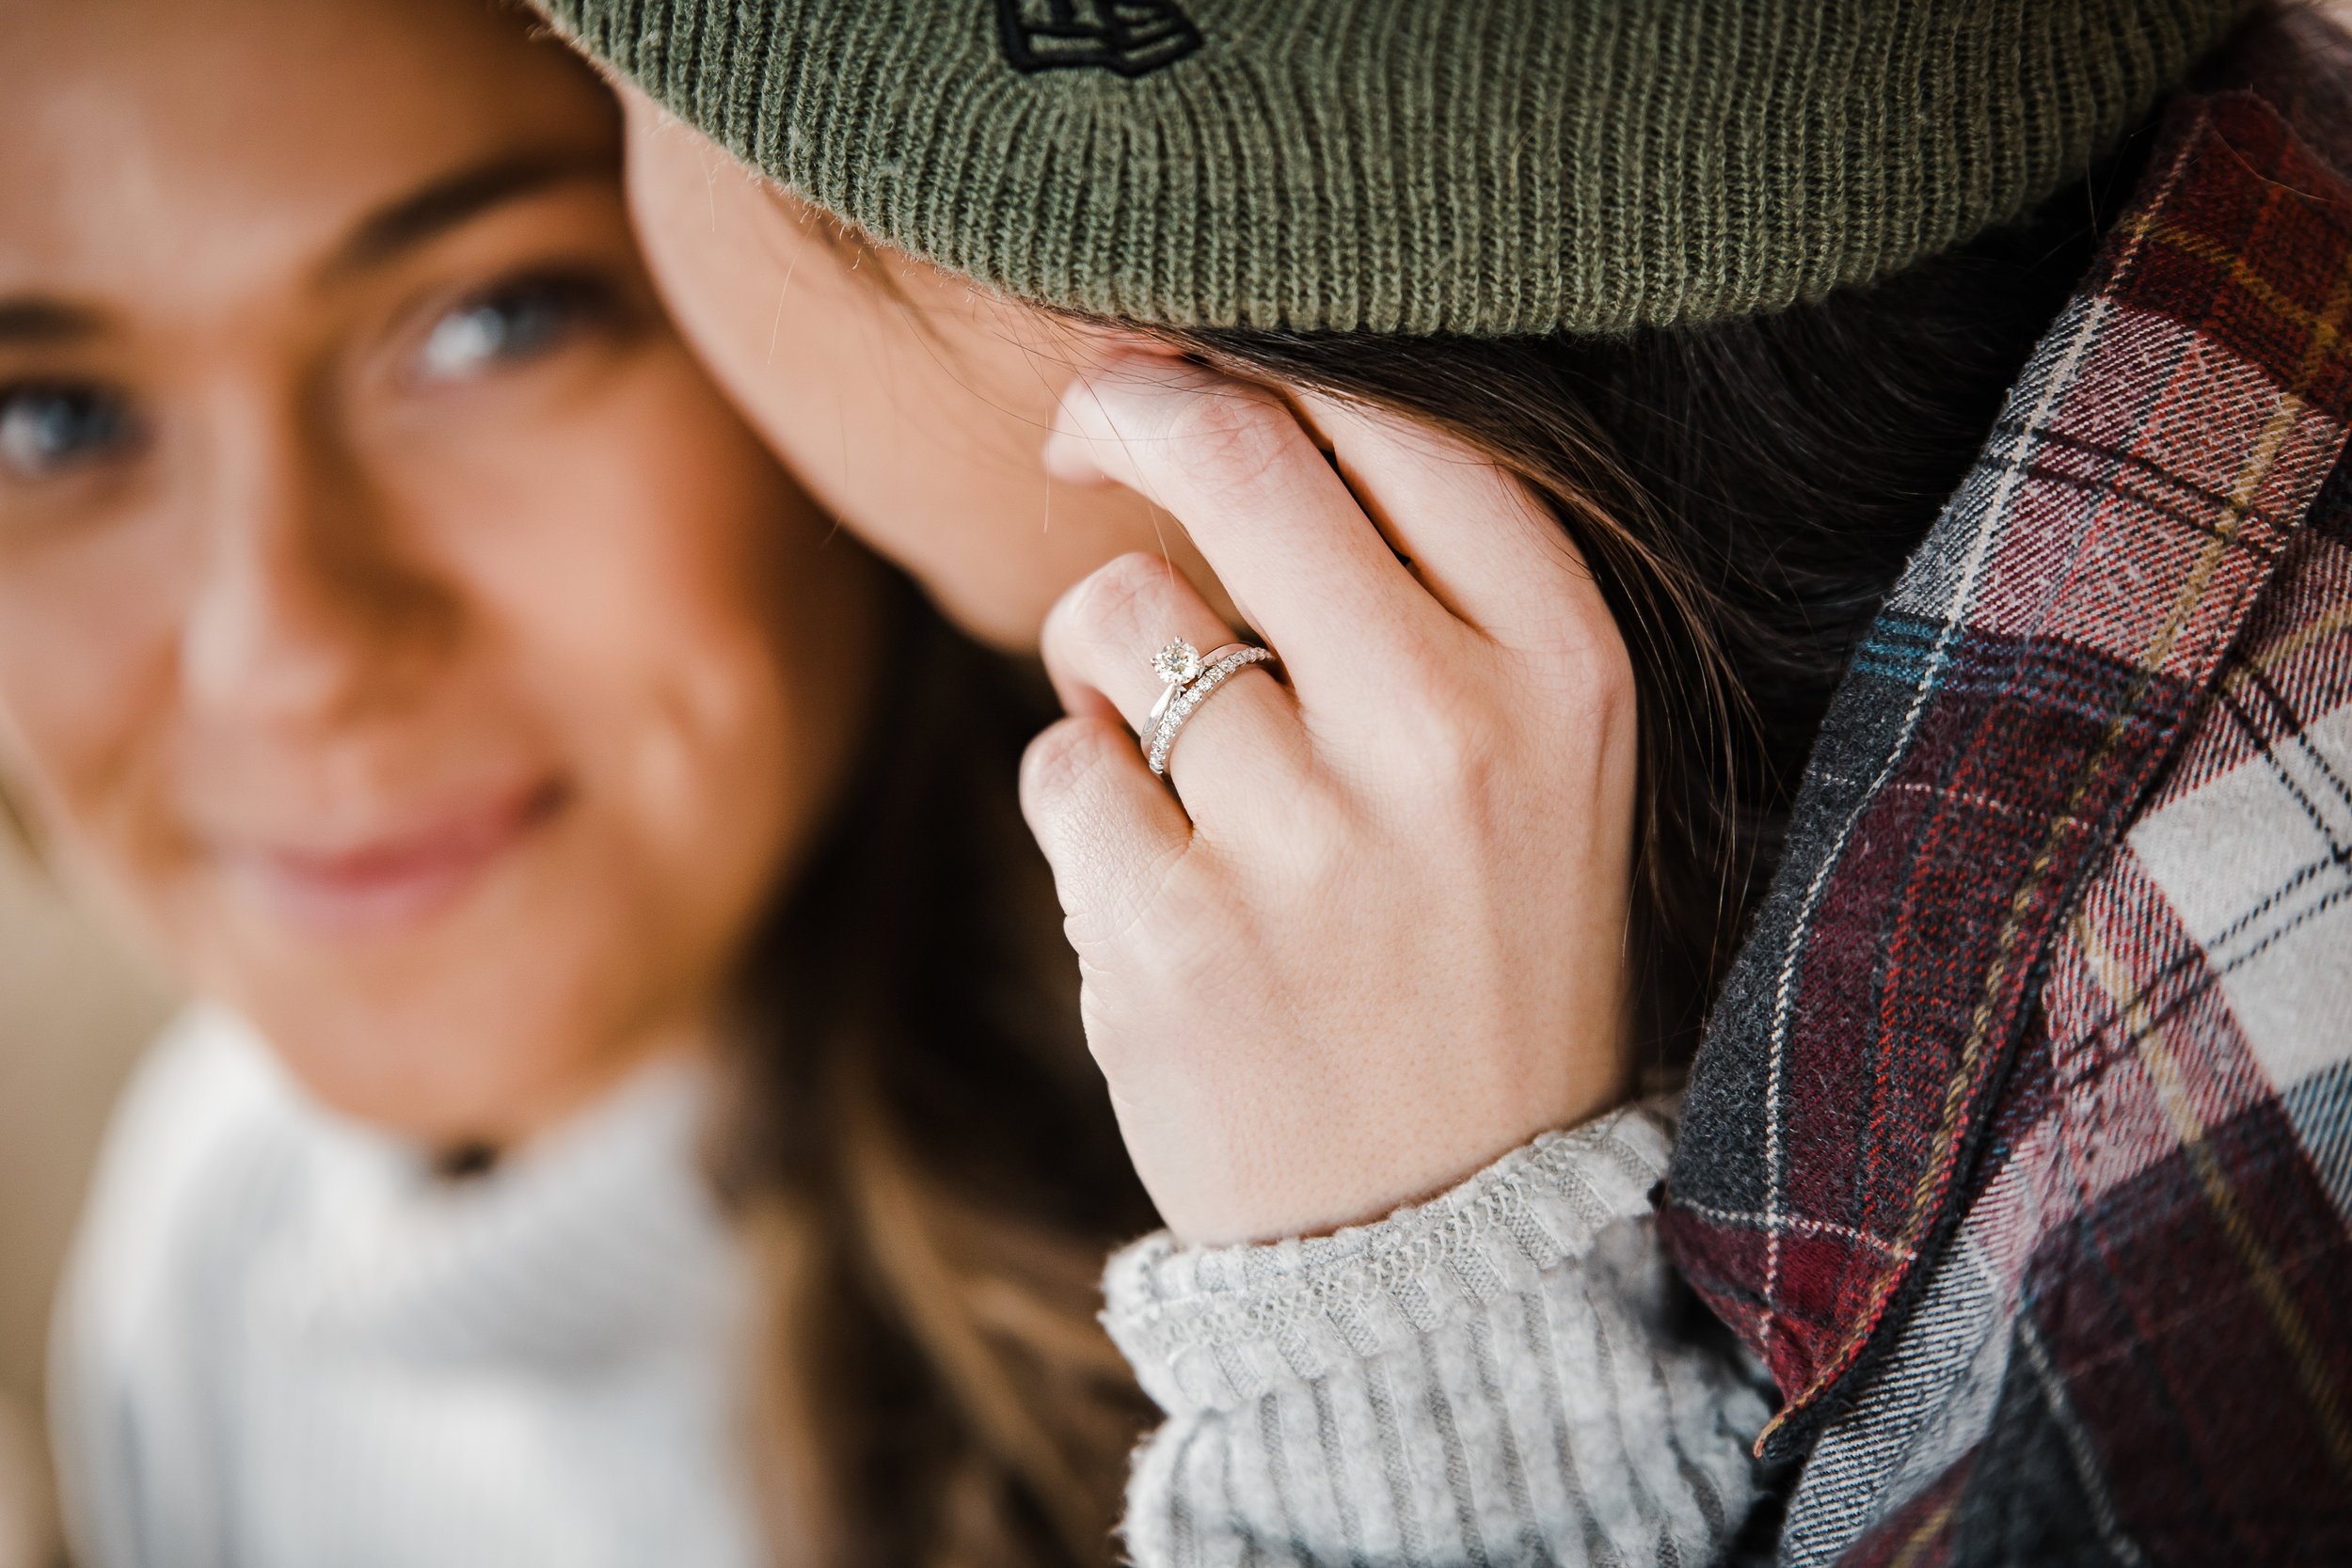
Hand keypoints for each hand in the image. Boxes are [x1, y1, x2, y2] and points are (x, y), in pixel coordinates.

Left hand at [1020, 352, 1638, 1246]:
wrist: (1449, 1233)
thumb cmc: (1478, 959)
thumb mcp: (1538, 766)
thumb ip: (1425, 596)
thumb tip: (1215, 413)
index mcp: (1565, 672)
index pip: (1401, 424)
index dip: (1258, 368)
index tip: (1185, 381)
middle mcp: (1450, 734)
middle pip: (1238, 457)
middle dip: (1129, 409)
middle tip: (1082, 428)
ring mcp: (1311, 840)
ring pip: (1113, 613)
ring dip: (1106, 667)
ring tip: (1177, 769)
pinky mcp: (1179, 937)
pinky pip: (1057, 764)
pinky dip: (1080, 802)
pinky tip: (1156, 880)